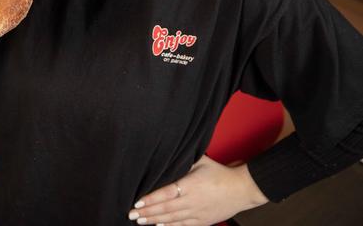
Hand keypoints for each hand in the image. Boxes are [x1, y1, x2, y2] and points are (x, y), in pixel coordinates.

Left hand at [128, 155, 267, 225]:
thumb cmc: (220, 173)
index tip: (137, 201)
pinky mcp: (203, 221)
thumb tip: (166, 155)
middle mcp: (192, 201)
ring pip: (172, 219)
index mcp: (190, 185)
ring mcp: (197, 213)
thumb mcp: (200, 161)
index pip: (166, 193)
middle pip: (165, 209)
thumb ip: (183, 161)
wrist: (241, 189)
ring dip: (154, 220)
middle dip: (147, 212)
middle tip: (132, 214)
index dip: (151, 199)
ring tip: (140, 221)